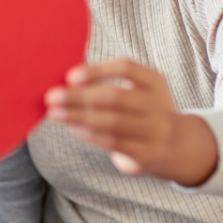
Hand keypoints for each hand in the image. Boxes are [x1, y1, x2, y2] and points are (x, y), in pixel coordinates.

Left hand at [45, 58, 217, 186]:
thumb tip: (65, 82)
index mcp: (155, 81)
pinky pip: (113, 142)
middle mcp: (159, 105)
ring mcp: (155, 131)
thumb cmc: (138, 111)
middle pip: (115, 97)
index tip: (70, 76)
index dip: (97, 71)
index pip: (126, 68)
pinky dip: (90, 134)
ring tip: (55, 113)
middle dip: (79, 96)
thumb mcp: (134, 91)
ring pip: (112, 122)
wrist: (171, 145)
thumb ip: (105, 83)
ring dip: (79, 116)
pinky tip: (73, 127)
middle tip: (52, 96)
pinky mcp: (145, 154)